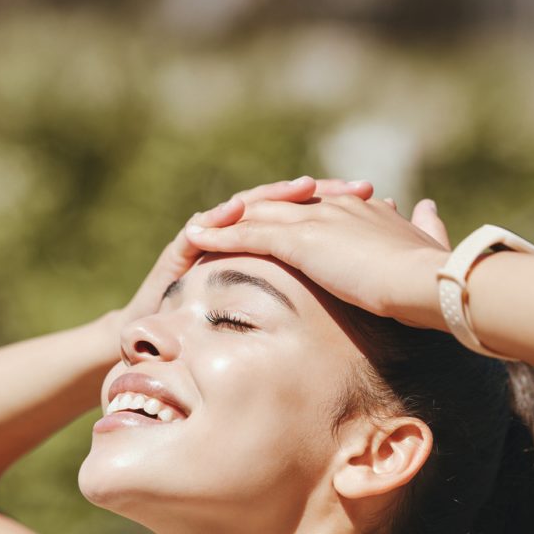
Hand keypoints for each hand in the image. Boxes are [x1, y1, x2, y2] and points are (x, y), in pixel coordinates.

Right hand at [102, 177, 374, 345]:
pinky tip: (237, 211)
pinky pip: (200, 228)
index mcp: (266, 249)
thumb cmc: (214, 337)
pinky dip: (218, 219)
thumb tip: (358, 297)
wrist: (158, 346)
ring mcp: (209, 239)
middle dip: (313, 193)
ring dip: (271, 198)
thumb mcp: (272, 317)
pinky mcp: (179, 253)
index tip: (374, 198)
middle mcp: (239, 237)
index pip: (302, 217)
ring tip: (301, 189)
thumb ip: (304, 299)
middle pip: (278, 205)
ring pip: (242, 208)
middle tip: (350, 186)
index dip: (337, 206)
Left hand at [182, 195, 453, 327]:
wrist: (428, 281)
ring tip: (197, 230)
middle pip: (282, 204)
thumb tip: (429, 209)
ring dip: (226, 221)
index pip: (318, 207)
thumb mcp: (428, 246)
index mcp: (361, 210)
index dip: (293, 214)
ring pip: (258, 215)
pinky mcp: (299, 241)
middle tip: (223, 222)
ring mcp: (314, 222)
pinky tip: (196, 239)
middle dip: (252, 213)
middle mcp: (333, 208)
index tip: (275, 223)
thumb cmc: (433, 275)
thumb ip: (427, 226)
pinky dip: (220, 235)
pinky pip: (248, 234)